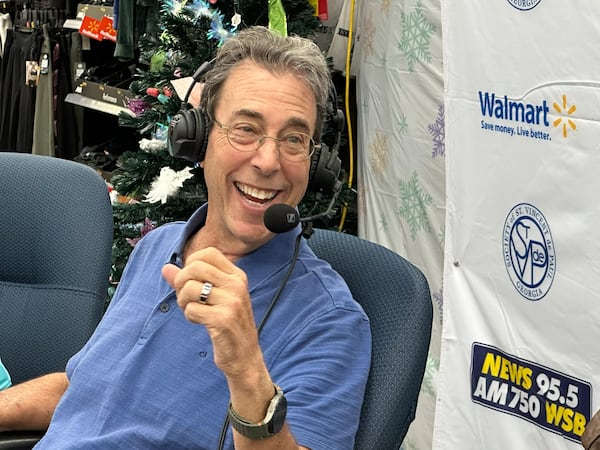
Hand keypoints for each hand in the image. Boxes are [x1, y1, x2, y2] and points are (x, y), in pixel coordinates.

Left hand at [161, 247, 262, 379]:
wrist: (245, 355)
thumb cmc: (227, 323)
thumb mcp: (213, 297)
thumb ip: (190, 281)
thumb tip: (166, 268)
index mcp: (237, 276)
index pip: (208, 253)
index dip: (191, 264)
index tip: (191, 280)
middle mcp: (237, 285)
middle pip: (195, 267)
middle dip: (181, 282)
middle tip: (185, 298)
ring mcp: (232, 302)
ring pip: (190, 288)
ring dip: (183, 301)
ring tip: (191, 310)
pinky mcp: (223, 319)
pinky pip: (191, 309)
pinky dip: (190, 316)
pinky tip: (199, 322)